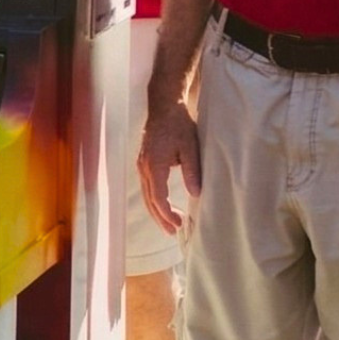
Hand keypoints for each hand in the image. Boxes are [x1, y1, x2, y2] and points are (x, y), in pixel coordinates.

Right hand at [138, 97, 200, 235]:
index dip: (166, 214)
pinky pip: (146, 186)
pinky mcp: (143, 162)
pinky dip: (153, 199)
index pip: (158, 197)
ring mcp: (141, 164)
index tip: (177, 225)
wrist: (164, 106)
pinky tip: (162, 205)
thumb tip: (196, 194)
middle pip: (149, 200)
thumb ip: (192, 171)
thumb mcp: (190, 147)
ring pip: (146, 194)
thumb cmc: (178, 125)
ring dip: (156, 210)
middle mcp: (144, 167)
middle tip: (173, 232)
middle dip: (160, 218)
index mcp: (154, 165)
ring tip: (168, 224)